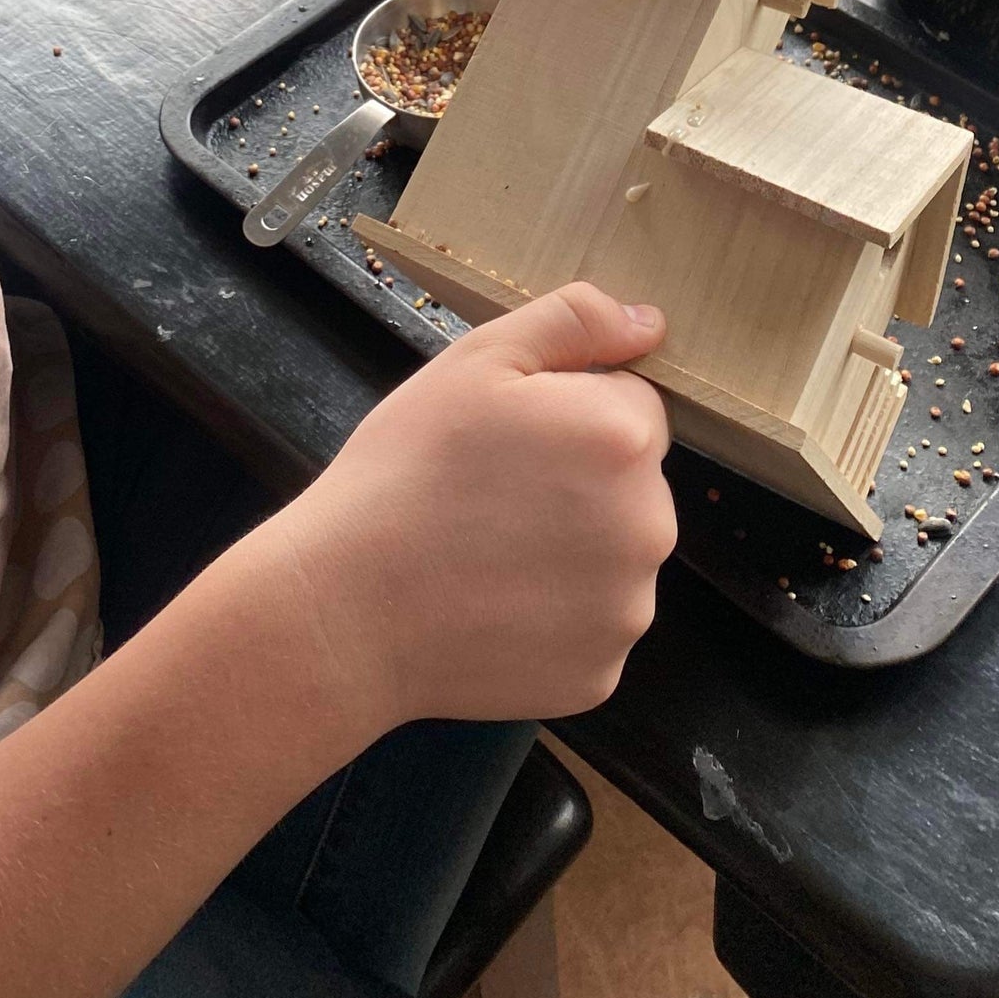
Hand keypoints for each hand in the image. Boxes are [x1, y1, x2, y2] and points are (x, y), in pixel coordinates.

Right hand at [271, 283, 676, 727]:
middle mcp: (649, 527)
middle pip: (635, 484)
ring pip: (617, 557)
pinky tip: (492, 606)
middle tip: (493, 494)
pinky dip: (554, 617)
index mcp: (623, 439)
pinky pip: (592, 626)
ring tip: (487, 552)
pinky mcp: (601, 675)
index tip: (510, 438)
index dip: (570, 412)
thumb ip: (573, 322)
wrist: (347, 605)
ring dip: (574, 549)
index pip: (634, 406)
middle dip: (581, 480)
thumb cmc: (406, 468)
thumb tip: (651, 322)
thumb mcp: (477, 360)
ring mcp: (628, 611)